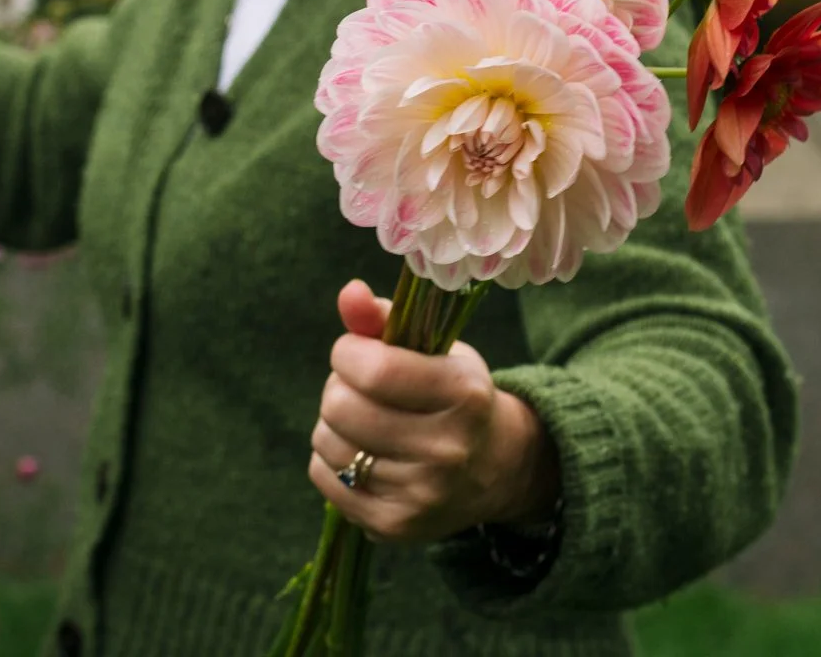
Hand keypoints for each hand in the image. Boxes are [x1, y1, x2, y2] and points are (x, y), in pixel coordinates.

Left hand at [308, 280, 558, 544]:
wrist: (496, 469)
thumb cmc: (454, 395)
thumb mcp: (434, 349)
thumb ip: (386, 319)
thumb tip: (348, 293)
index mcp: (464, 395)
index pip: (373, 369)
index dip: (347, 352)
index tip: (357, 352)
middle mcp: (447, 450)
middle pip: (340, 407)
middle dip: (339, 387)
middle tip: (361, 389)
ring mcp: (421, 495)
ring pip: (327, 441)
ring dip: (333, 424)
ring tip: (364, 421)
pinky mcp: (395, 527)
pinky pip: (324, 478)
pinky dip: (331, 460)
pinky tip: (363, 453)